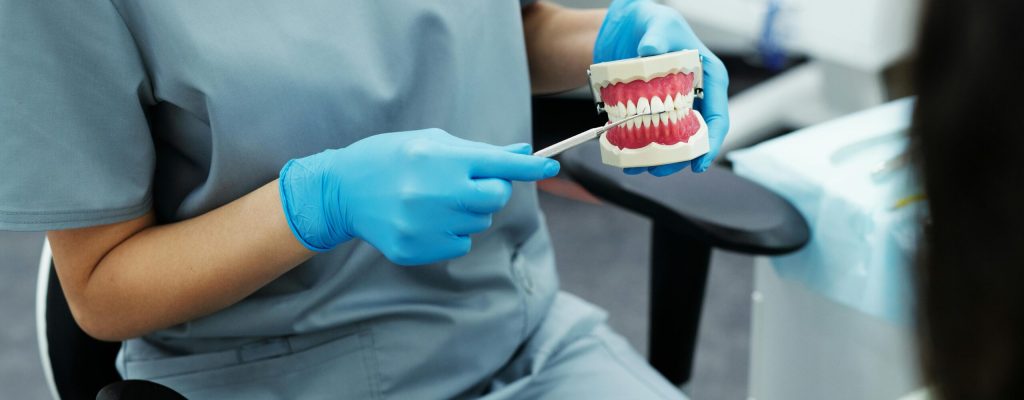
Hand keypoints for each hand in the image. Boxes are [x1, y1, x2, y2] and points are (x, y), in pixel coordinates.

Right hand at [278, 129, 558, 264]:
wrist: (343, 189)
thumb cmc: (391, 158)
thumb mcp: (432, 143)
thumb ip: (479, 152)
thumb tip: (521, 155)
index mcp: (443, 158)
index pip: (499, 165)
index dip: (529, 168)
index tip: (550, 167)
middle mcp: (437, 191)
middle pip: (495, 198)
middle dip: (490, 191)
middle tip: (466, 185)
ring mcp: (426, 223)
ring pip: (478, 224)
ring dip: (467, 213)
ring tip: (434, 200)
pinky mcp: (416, 248)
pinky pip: (459, 245)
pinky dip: (450, 234)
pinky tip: (424, 220)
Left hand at [594, 0, 729, 175]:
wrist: (622, 27)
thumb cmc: (650, 22)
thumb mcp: (657, 23)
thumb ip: (657, 36)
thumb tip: (651, 53)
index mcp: (708, 77)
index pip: (718, 116)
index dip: (711, 143)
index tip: (699, 162)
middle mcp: (693, 95)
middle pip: (694, 136)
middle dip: (678, 158)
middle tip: (658, 169)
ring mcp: (672, 106)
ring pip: (671, 140)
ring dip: (656, 157)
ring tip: (637, 165)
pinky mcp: (651, 111)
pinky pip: (649, 133)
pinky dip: (638, 146)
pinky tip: (625, 154)